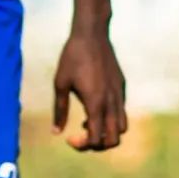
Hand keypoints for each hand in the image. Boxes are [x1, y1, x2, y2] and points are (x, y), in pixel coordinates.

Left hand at [53, 29, 126, 150]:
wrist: (91, 33)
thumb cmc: (72, 56)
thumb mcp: (61, 83)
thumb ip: (60, 109)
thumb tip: (56, 132)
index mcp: (95, 103)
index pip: (96, 139)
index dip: (82, 145)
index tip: (70, 137)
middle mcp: (111, 101)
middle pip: (114, 139)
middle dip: (99, 145)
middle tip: (82, 135)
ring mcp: (119, 93)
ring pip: (122, 126)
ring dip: (108, 132)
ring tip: (89, 122)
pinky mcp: (121, 85)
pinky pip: (122, 109)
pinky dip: (111, 117)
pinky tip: (95, 105)